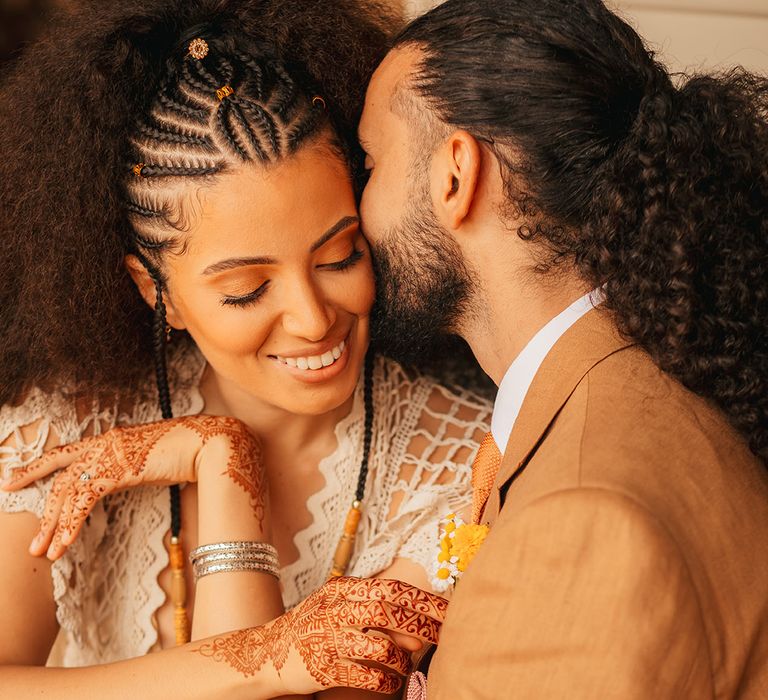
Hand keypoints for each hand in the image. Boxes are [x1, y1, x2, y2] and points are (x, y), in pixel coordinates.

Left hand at [0, 416, 264, 559]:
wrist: (206, 442)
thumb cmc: (188, 451)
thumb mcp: (151, 459)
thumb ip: (133, 467)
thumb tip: (130, 477)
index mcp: (109, 439)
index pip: (64, 453)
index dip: (36, 467)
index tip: (11, 480)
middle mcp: (103, 443)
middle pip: (60, 478)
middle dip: (44, 513)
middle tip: (33, 542)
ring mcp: (109, 454)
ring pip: (67, 491)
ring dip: (54, 525)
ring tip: (45, 552)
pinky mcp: (117, 468)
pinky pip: (84, 499)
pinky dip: (72, 523)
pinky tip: (66, 542)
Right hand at [192, 577, 447, 695]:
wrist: (269, 651)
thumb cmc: (314, 626)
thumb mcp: (338, 605)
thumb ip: (373, 607)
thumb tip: (417, 620)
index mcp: (342, 590)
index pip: (391, 589)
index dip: (422, 599)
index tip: (447, 608)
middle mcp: (336, 610)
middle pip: (389, 612)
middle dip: (422, 624)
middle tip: (445, 634)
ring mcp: (329, 639)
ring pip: (381, 647)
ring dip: (403, 660)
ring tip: (407, 667)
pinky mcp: (324, 669)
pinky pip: (366, 676)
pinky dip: (386, 680)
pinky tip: (390, 682)